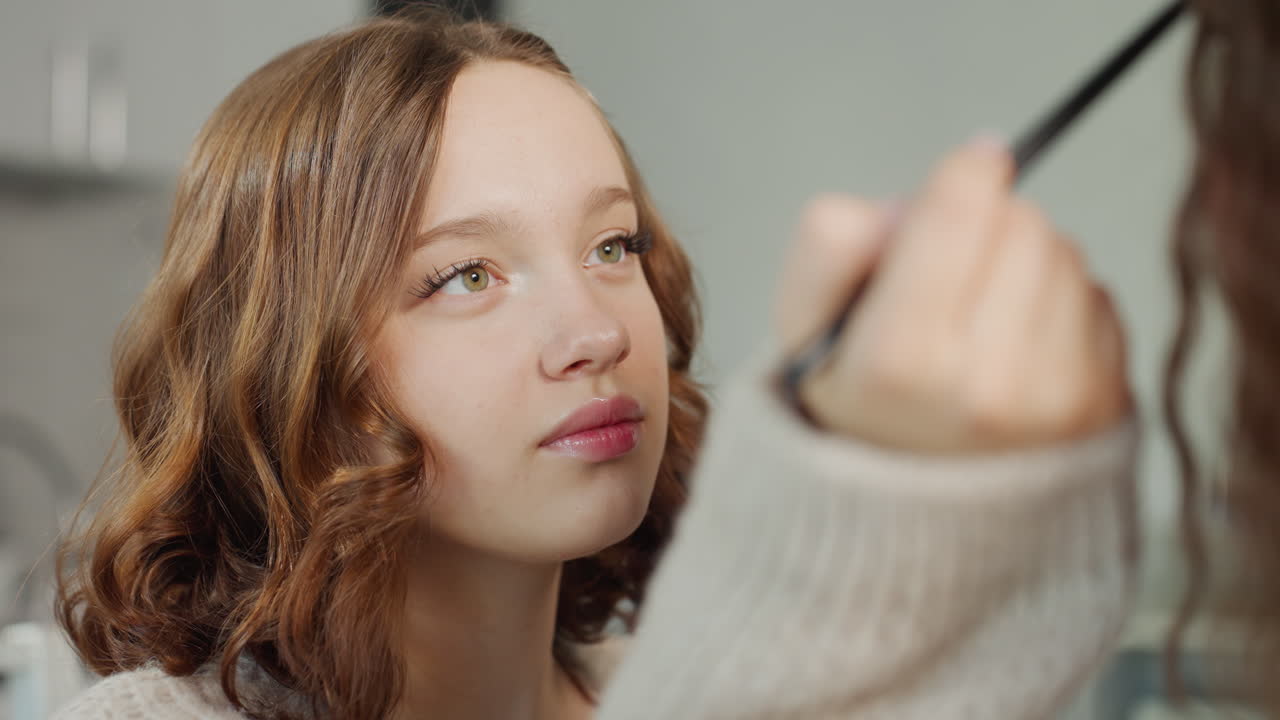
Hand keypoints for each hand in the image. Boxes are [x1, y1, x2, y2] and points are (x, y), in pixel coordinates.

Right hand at [773, 137, 1132, 453]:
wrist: (913, 524)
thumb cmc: (858, 411)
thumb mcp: (801, 331)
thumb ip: (829, 245)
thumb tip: (912, 199)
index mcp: (899, 361)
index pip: (963, 206)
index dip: (961, 175)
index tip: (960, 179)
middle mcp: (986, 386)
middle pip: (1020, 221)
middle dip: (987, 229)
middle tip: (949, 281)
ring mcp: (1056, 402)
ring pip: (1065, 254)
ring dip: (1025, 266)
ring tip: (980, 321)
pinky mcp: (1106, 407)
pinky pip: (1098, 300)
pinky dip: (1059, 308)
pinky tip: (1016, 350)